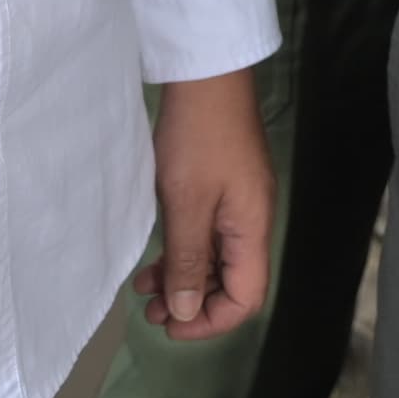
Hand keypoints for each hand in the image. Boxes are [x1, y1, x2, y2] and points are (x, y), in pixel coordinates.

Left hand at [140, 69, 272, 338]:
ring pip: (217, 258)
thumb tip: (187, 312)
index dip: (210, 321)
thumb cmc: (197, 137)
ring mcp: (239, 201)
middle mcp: (252, 220)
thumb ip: (188, 260)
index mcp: (252, 229)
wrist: (206, 74)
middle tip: (150, 308)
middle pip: (232, 281)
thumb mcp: (186, 203)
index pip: (246, 298)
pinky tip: (157, 252)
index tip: (170, 323)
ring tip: (145, 287)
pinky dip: (184, 249)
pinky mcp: (224, 184)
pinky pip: (209, 233)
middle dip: (193, 302)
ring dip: (184, 277)